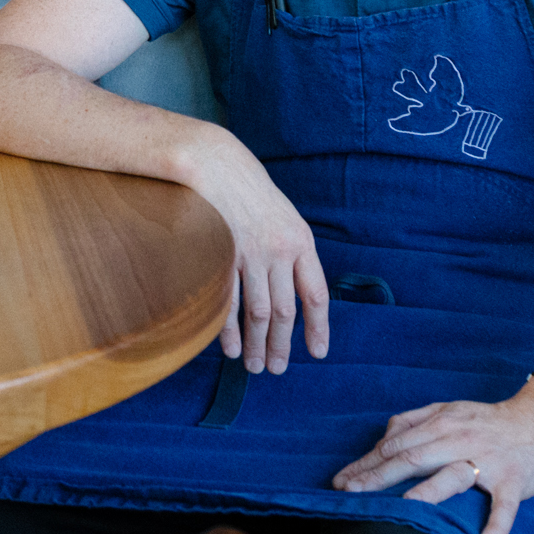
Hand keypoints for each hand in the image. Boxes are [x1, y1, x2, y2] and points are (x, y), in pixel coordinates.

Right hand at [177, 128, 329, 373]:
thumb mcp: (282, 217)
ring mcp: (250, 254)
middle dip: (282, 345)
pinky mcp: (223, 256)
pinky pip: (230, 302)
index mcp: (300, 241)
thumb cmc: (249, 192)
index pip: (316, 294)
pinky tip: (231, 348)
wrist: (215, 164)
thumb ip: (290, 252)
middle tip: (276, 369)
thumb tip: (293, 293)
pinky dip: (230, 329)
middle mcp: (279, 250)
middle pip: (285, 311)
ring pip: (258, 313)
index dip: (318, 327)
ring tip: (254, 365)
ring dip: (257, 344)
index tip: (317, 353)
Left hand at [332, 383, 533, 533]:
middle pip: (413, 457)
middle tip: (350, 494)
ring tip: (405, 509)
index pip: (395, 443)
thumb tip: (384, 435)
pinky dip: (497, 526)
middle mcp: (459, 439)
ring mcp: (486, 460)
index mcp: (441, 423)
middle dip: (378, 476)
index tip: (339, 481)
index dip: (366, 463)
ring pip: (453, 476)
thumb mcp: (449, 411)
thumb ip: (416, 421)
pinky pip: (505, 506)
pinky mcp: (513, 479)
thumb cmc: (488, 422)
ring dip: (428, 493)